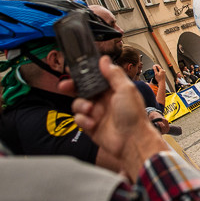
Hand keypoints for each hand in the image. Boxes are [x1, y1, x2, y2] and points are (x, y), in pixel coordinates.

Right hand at [69, 57, 167, 181]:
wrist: (132, 140)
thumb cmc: (134, 115)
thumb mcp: (126, 89)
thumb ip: (114, 74)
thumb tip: (105, 60)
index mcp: (113, 89)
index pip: (96, 78)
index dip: (85, 73)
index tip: (74, 69)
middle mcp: (104, 100)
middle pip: (83, 89)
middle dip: (73, 87)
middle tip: (65, 85)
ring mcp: (97, 113)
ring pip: (79, 103)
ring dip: (81, 105)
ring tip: (90, 109)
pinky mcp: (91, 126)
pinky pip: (79, 118)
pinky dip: (83, 119)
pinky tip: (92, 123)